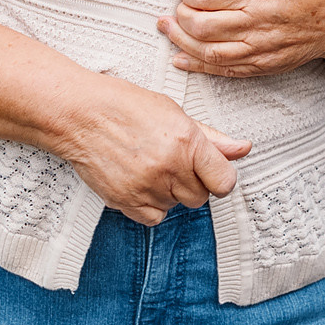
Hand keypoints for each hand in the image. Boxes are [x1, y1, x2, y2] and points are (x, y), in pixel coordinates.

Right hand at [56, 76, 251, 225]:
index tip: (214, 173)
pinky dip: (152, 205)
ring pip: (176, 206)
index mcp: (187, 142)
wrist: (81, 115)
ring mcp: (146, 187)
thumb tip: (243, 149)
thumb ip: (211, 138)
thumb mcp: (175, 113)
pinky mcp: (125, 202)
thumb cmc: (126, 107)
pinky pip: (153, 218)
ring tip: (152, 167)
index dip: (221, 178)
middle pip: (200, 197)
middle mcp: (169, 167)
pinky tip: (142, 183)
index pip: (224, 181)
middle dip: (193, 183)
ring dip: (170, 193)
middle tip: (175, 163)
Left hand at [161, 0, 324, 82]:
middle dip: (178, 17)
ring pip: (208, 50)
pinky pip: (225, 70)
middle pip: (201, 25)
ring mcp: (263, 47)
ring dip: (180, 41)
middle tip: (172, 8)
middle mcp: (259, 21)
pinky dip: (198, 65)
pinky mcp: (266, 65)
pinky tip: (179, 58)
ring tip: (167, 29)